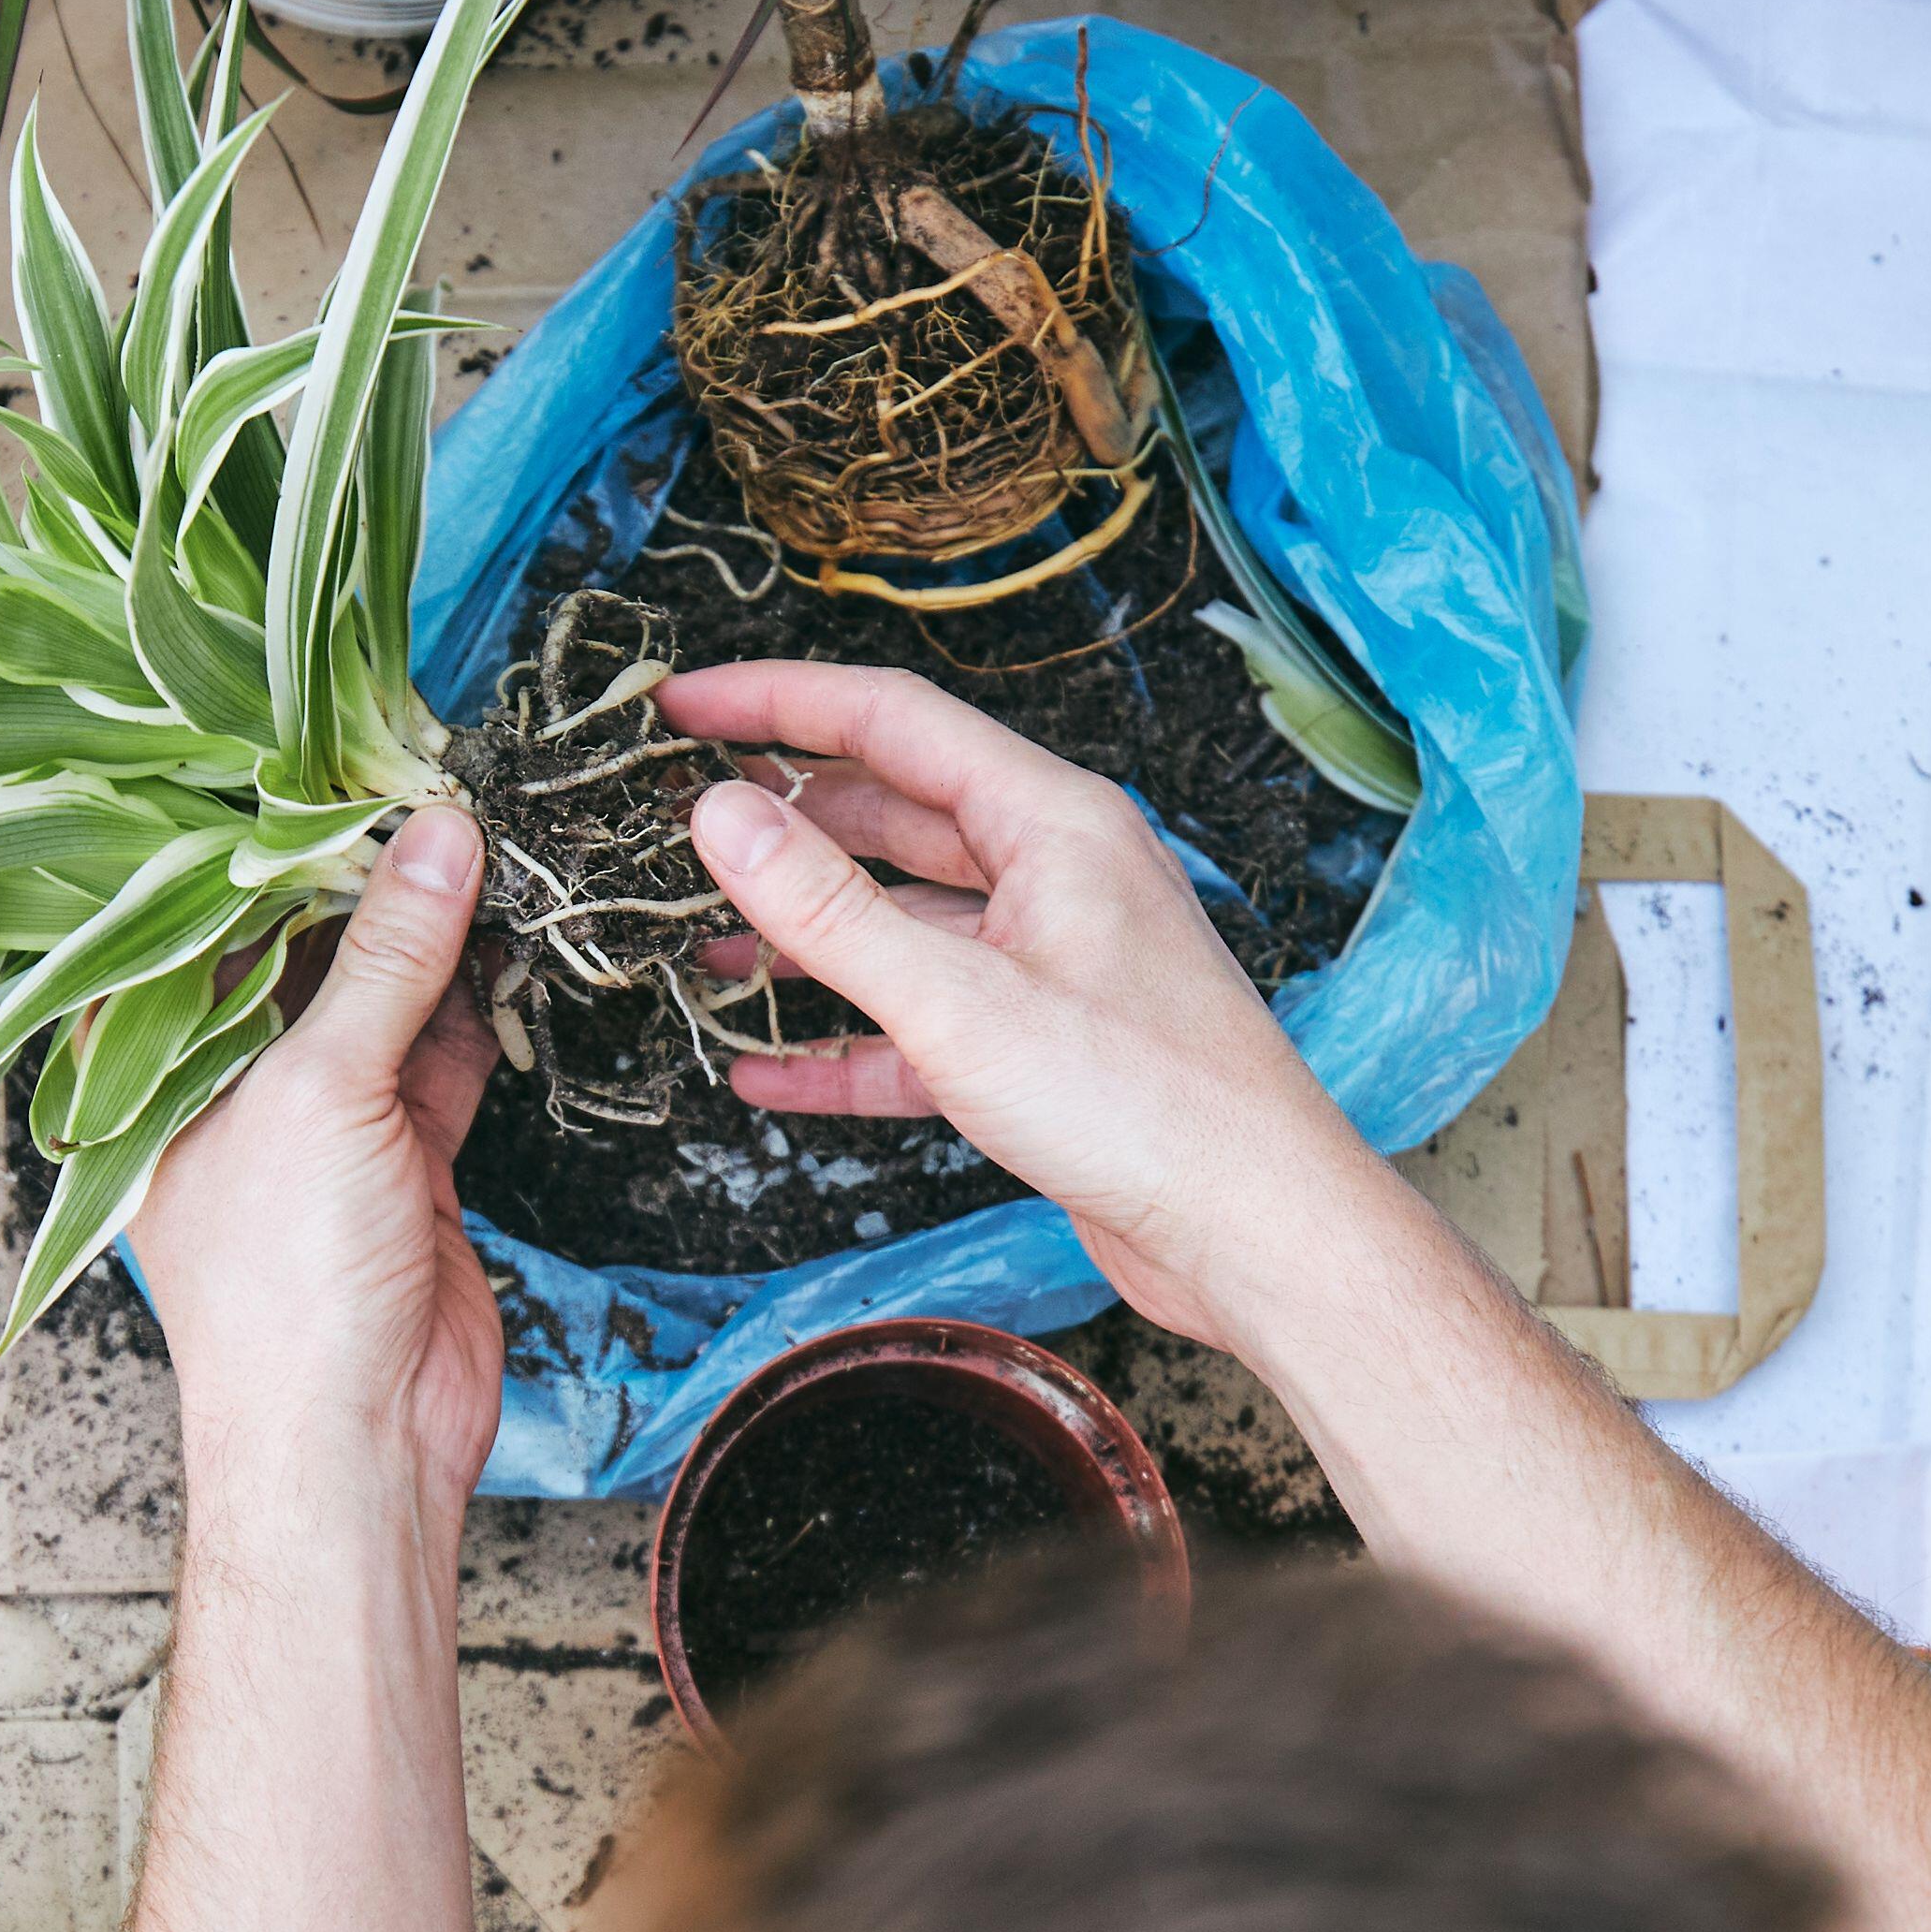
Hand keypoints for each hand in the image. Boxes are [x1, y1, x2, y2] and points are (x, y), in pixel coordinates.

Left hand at [126, 801, 506, 1524]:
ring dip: (434, 924)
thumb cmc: (281, 1291)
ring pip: (377, 987)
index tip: (320, 735)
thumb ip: (383, 960)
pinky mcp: (400, 1153)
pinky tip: (513, 924)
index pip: (188, 907)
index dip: (250, 826)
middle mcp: (223, 1076)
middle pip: (292, 938)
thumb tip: (436, 837)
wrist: (354, 1444)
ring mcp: (316, 1114)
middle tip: (427, 763)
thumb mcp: (322, 1092)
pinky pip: (438, 1046)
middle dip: (362, 865)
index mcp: (149, 1058)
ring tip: (486, 826)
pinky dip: (476, 994)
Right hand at [664, 661, 1377, 1352]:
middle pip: (891, 813)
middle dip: (781, 821)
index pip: (889, 720)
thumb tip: (720, 815)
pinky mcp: (1044, 1046)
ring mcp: (1050, 958)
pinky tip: (769, 1072)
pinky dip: (847, 1042)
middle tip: (675, 826)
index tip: (677, 707)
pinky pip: (923, 1023)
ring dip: (806, 937)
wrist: (1255, 1230)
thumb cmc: (1146, 1105)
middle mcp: (1054, 872)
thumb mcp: (957, 1001)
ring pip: (903, 921)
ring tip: (705, 953)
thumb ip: (828, 909)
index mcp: (1050, 821)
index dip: (774, 701)